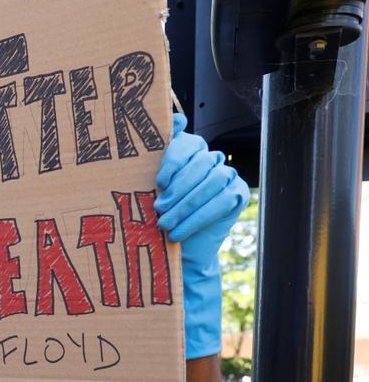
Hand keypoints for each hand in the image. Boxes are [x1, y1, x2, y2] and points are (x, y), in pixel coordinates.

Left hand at [155, 113, 248, 358]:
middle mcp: (211, 159)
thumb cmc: (157, 215)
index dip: (174, 161)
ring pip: (212, 182)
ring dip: (186, 205)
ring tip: (165, 223)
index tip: (158, 181)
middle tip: (158, 208)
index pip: (187, 144)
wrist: (179, 249)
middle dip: (178, 188)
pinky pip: (222, 201)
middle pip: (201, 163)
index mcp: (189, 151)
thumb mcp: (144, 191)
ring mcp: (227, 176)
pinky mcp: (236, 195)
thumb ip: (144, 162)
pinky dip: (199, 218)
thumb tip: (154, 131)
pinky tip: (179, 232)